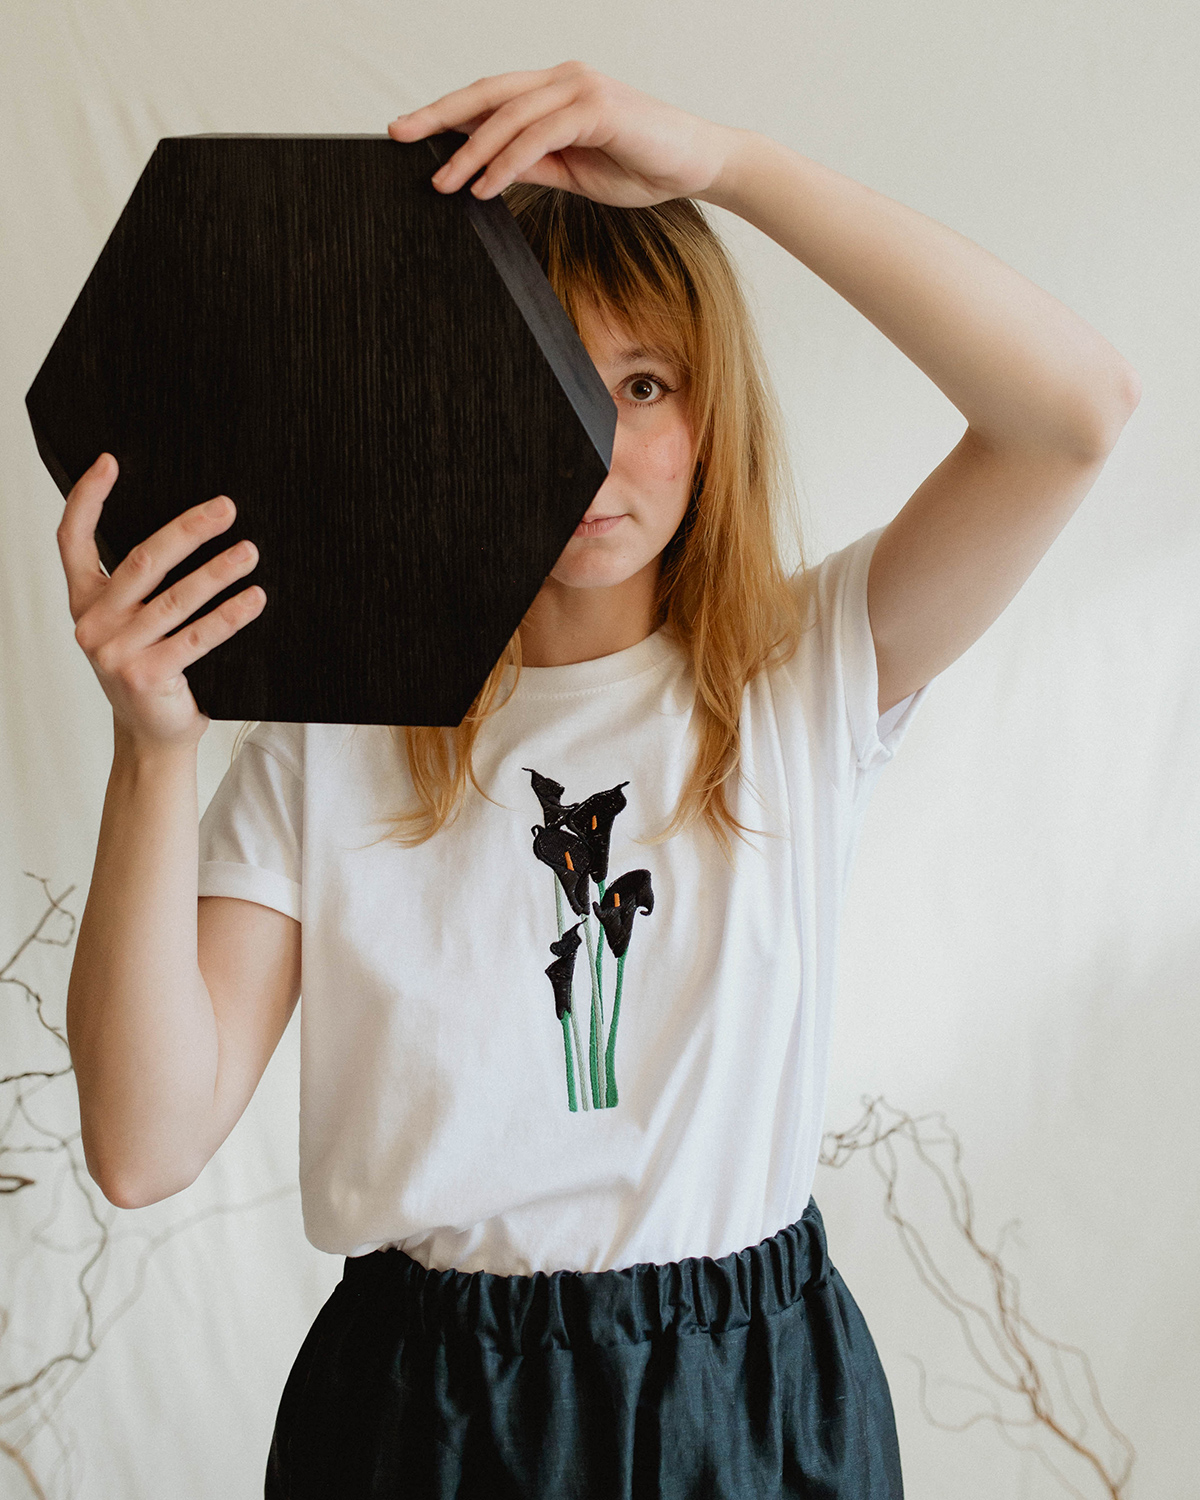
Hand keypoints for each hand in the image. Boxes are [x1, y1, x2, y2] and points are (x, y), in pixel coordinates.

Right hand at [59, 453, 265, 750]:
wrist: (152, 734)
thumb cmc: (150, 669)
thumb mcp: (132, 623)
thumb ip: (141, 585)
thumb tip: (190, 529)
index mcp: (84, 601)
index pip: (72, 538)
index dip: (88, 496)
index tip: (111, 461)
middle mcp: (93, 623)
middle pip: (142, 561)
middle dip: (188, 530)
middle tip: (225, 508)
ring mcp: (116, 651)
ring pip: (176, 598)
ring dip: (218, 571)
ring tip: (249, 551)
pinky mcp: (147, 675)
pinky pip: (197, 636)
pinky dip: (229, 615)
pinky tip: (253, 599)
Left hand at [388, 61, 741, 208]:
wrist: (699, 165)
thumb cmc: (642, 165)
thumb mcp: (576, 172)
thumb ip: (535, 165)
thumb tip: (490, 172)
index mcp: (555, 91)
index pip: (491, 98)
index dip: (449, 114)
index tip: (412, 133)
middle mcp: (563, 80)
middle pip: (486, 93)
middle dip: (439, 116)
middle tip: (399, 135)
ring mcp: (579, 89)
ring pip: (508, 116)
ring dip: (471, 152)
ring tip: (443, 182)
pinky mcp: (595, 108)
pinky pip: (538, 136)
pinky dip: (508, 162)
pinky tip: (487, 185)